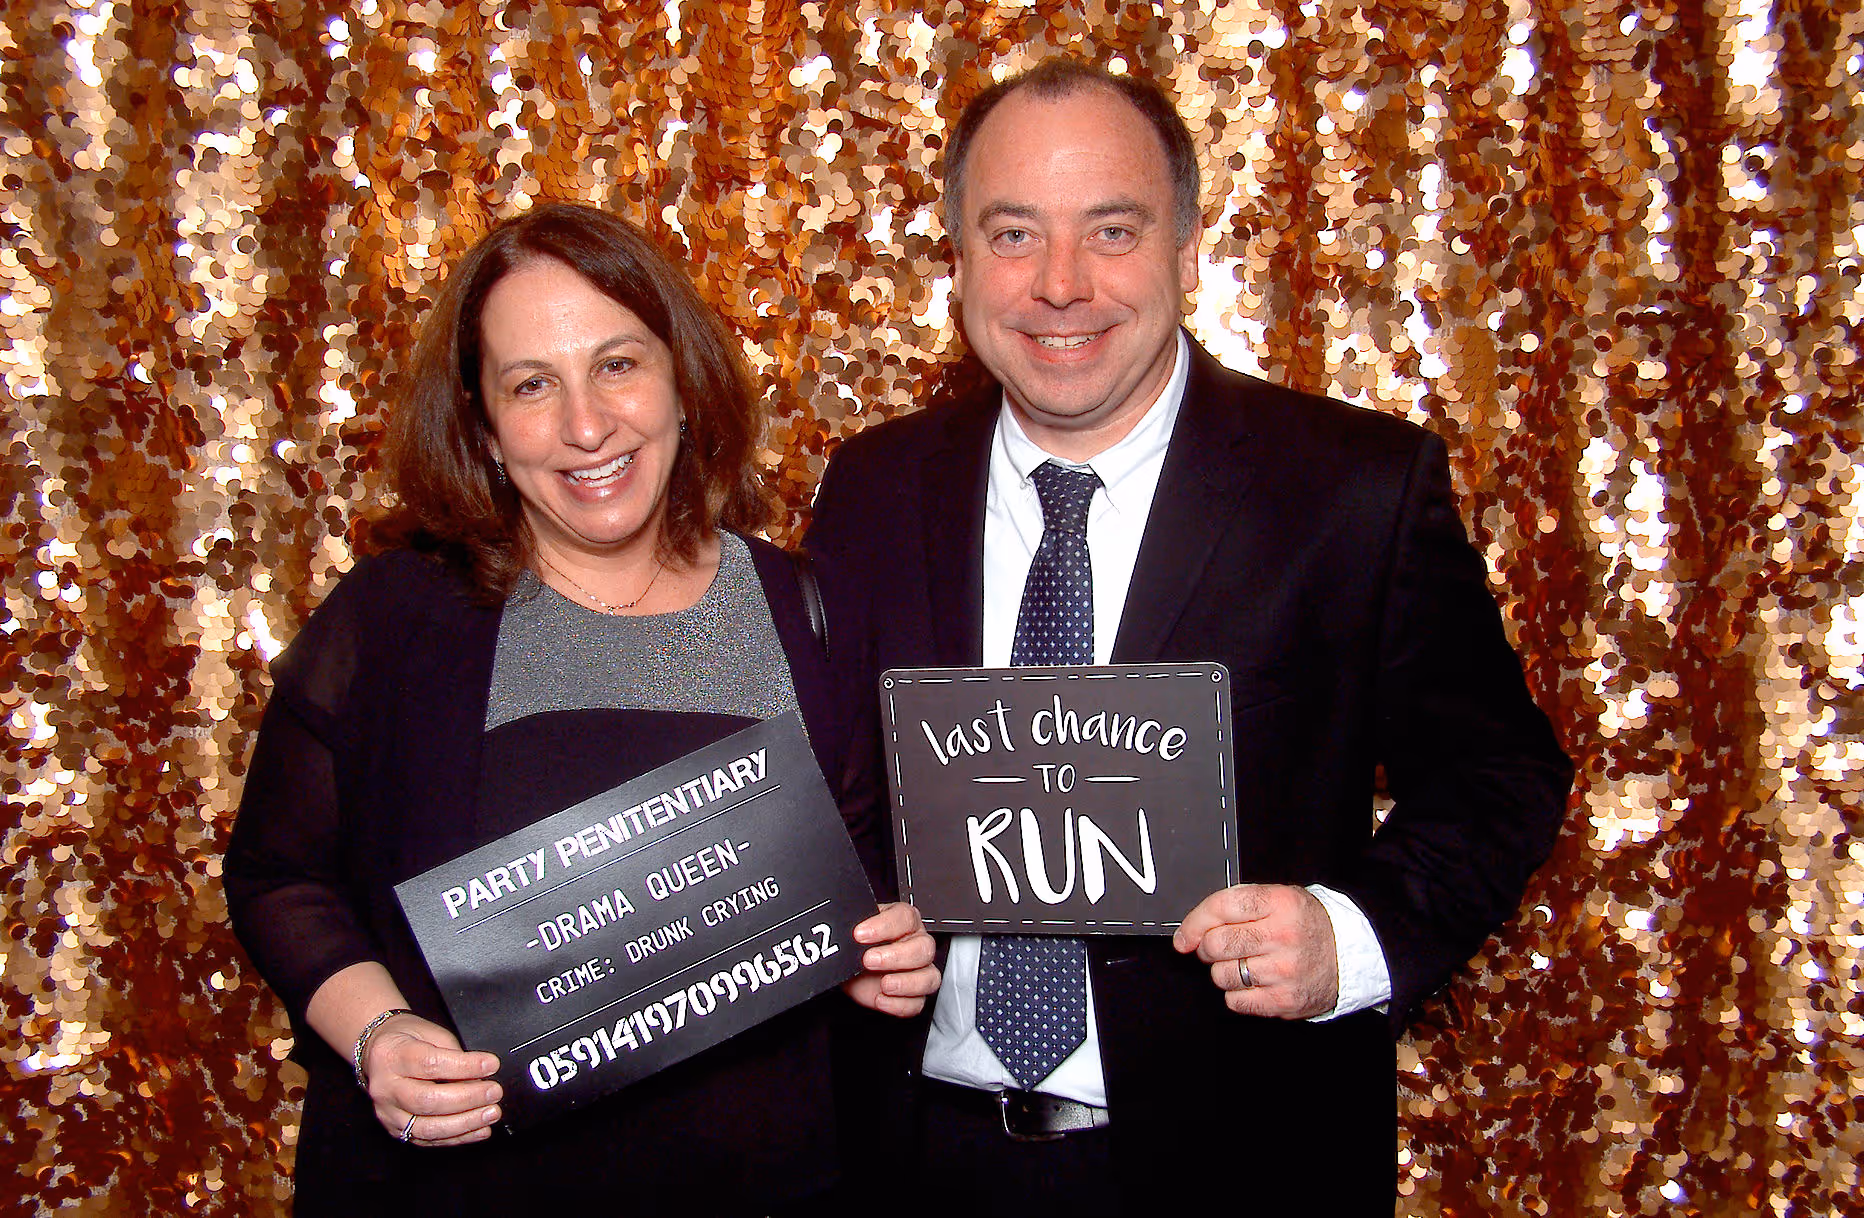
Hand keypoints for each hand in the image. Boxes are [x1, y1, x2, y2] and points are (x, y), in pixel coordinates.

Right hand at [363, 1013, 502, 1145]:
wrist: (377, 1054)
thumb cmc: (406, 1039)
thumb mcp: (430, 1033)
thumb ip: (454, 1054)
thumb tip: (479, 1079)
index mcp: (392, 1056)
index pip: (431, 1064)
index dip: (465, 1067)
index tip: (491, 1065)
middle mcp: (386, 1088)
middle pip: (428, 1100)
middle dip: (468, 1099)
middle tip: (494, 1092)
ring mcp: (388, 1113)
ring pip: (428, 1127)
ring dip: (465, 1123)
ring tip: (490, 1114)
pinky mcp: (395, 1130)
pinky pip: (428, 1140)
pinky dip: (457, 1137)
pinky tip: (478, 1130)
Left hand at [841, 901, 940, 1016]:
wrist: (851, 970)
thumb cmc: (857, 947)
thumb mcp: (853, 932)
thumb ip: (853, 927)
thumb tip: (842, 930)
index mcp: (904, 921)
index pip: (905, 917)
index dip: (884, 926)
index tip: (860, 934)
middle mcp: (917, 943)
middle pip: (923, 948)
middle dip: (895, 956)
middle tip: (869, 960)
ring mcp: (920, 970)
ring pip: (929, 977)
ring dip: (906, 983)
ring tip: (883, 984)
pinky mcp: (914, 995)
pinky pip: (917, 1003)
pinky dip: (899, 1004)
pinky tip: (881, 999)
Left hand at [1172, 884, 1339, 1019]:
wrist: (1349, 953)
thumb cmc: (1307, 925)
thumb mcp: (1280, 898)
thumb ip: (1239, 905)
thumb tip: (1192, 929)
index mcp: (1279, 904)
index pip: (1221, 907)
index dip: (1194, 922)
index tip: (1184, 936)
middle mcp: (1282, 936)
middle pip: (1216, 944)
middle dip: (1207, 948)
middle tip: (1219, 949)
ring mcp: (1284, 971)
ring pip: (1222, 975)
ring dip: (1224, 972)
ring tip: (1245, 964)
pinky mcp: (1284, 1000)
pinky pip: (1236, 1001)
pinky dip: (1237, 994)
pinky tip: (1254, 983)